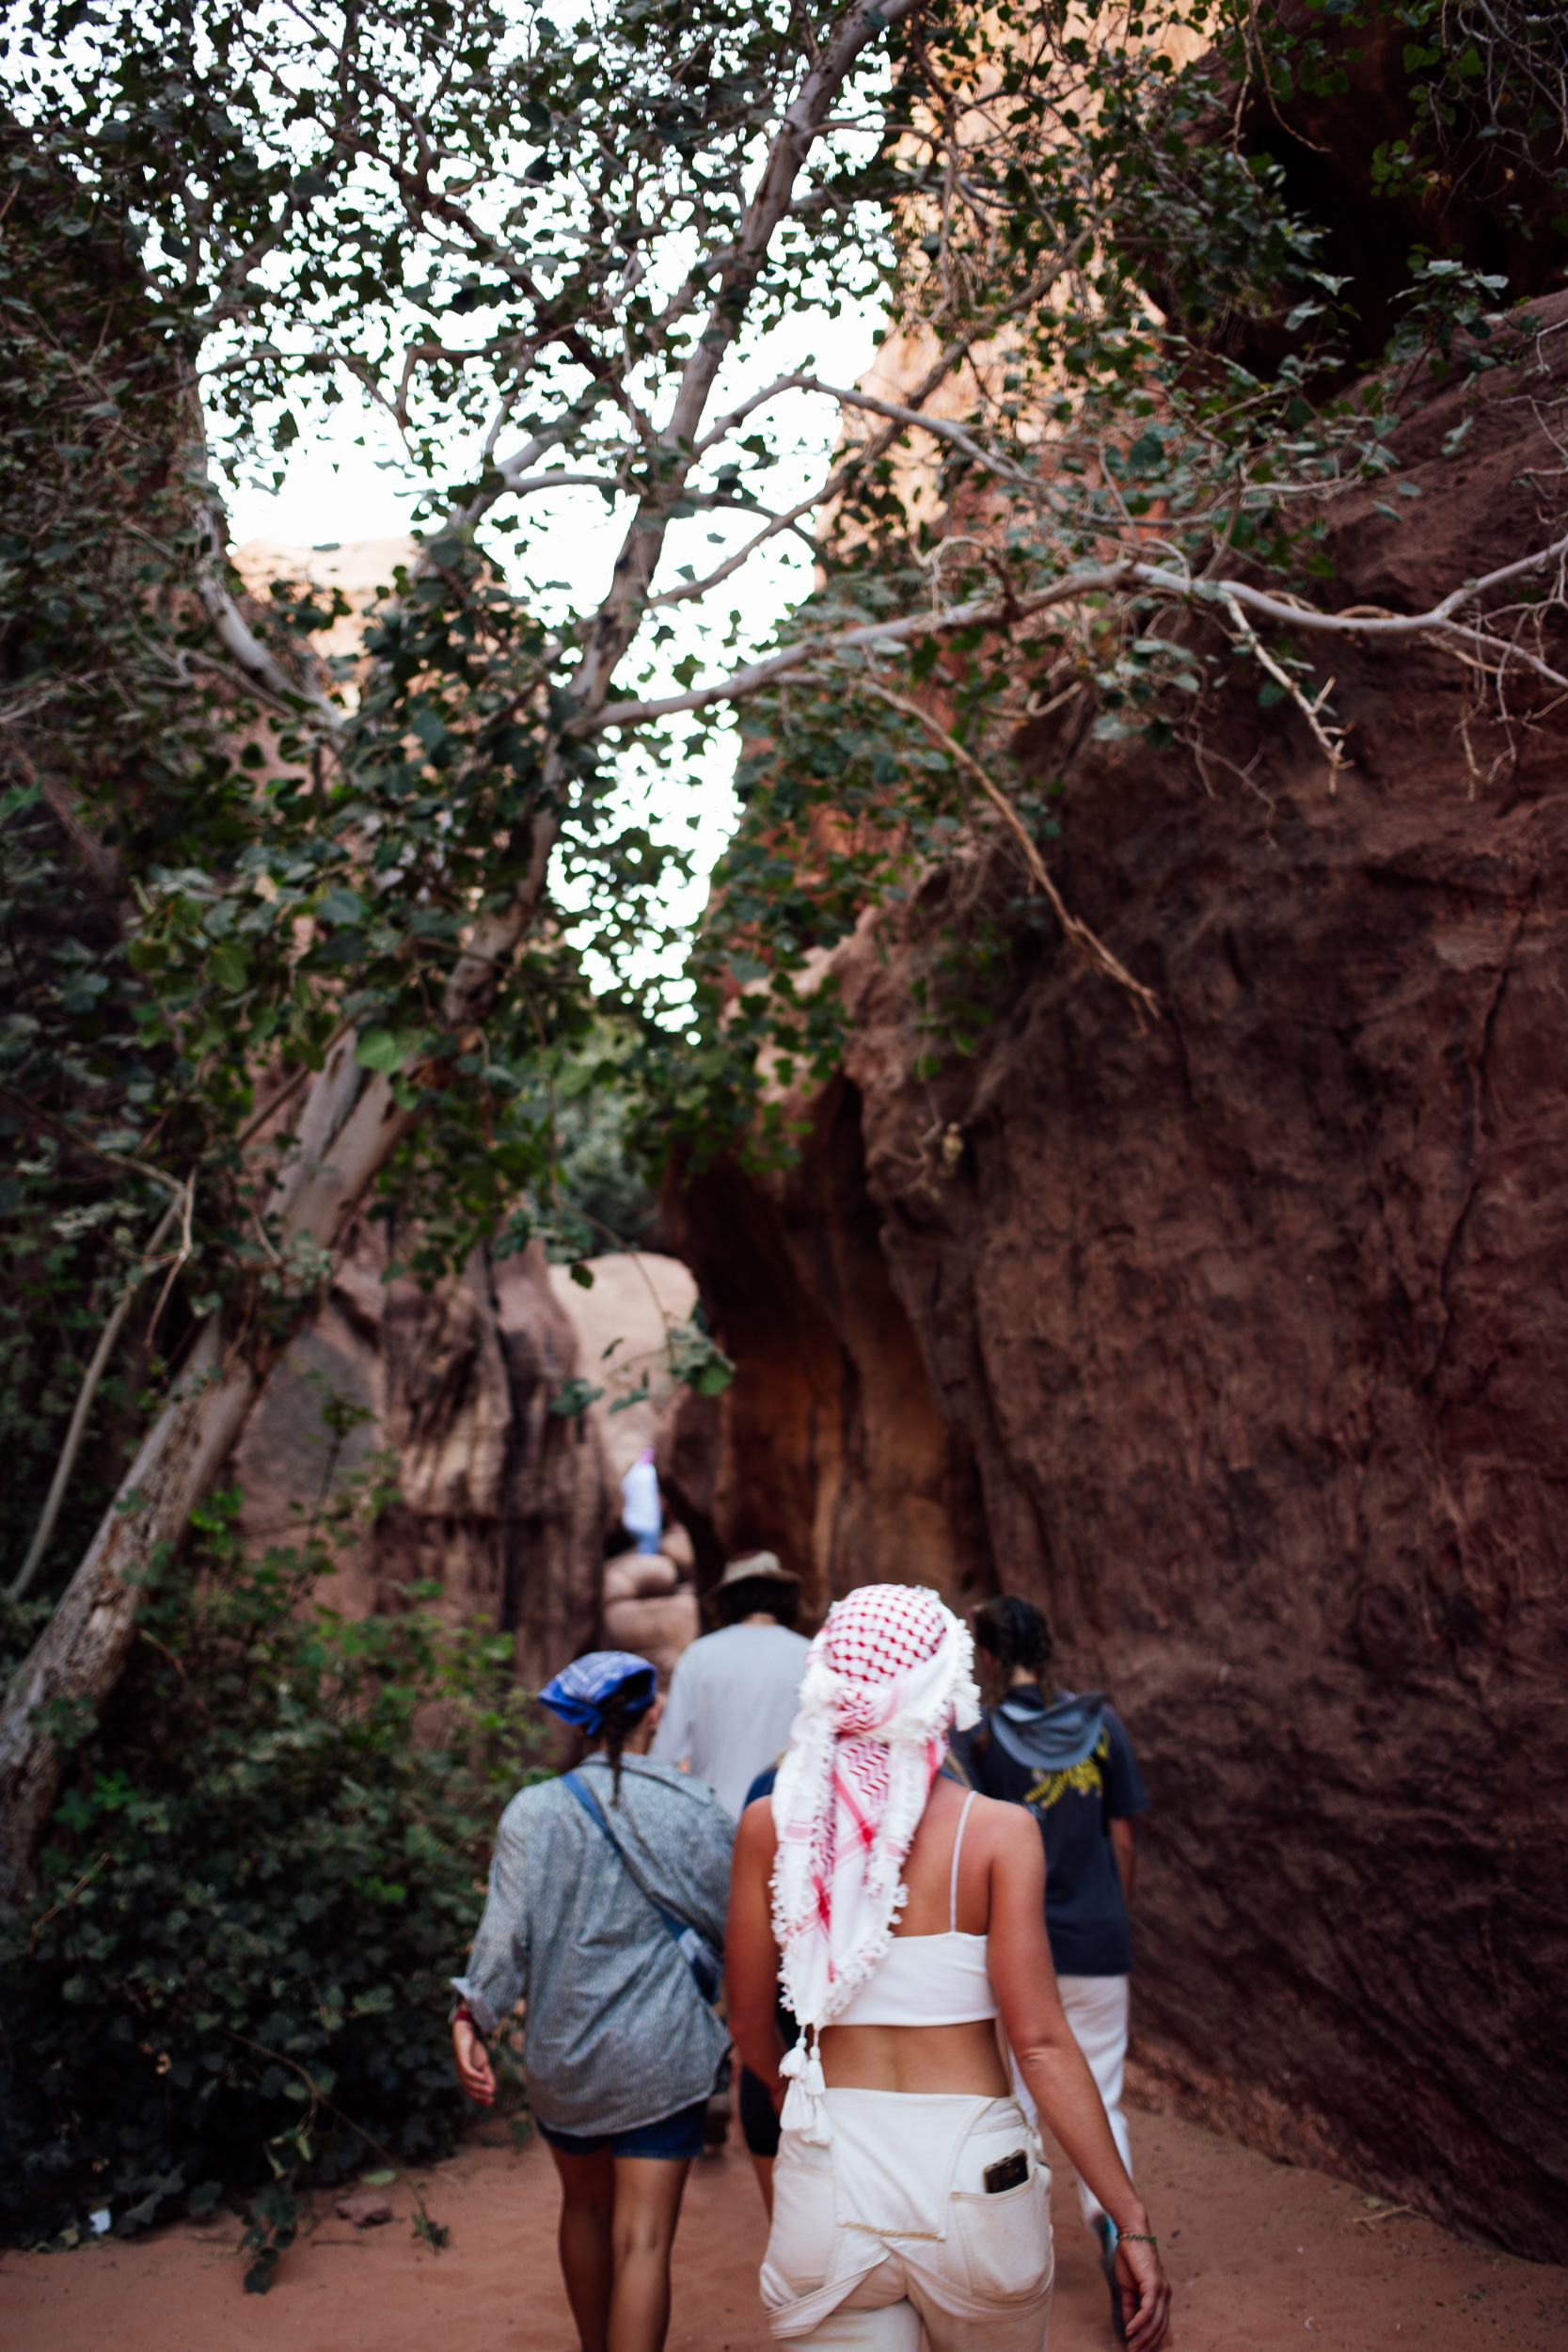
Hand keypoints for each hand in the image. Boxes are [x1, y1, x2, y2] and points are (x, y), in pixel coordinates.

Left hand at [453, 2016, 495, 2105]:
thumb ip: (487, 2075)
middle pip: (470, 2088)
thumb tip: (493, 2088)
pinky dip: (475, 2076)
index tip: (491, 2102)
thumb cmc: (473, 2049)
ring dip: (480, 2087)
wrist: (466, 2032)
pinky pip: (467, 2070)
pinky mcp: (461, 2059)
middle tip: (491, 2099)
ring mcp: (460, 2067)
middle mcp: (461, 2074)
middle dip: (480, 2095)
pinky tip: (483, 2078)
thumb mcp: (483, 2064)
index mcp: (466, 2077)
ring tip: (490, 2090)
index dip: (481, 2097)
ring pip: (468, 2081)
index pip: (472, 2091)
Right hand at [1116, 2233, 1170, 2348]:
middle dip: (1148, 2343)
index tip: (1139, 2349)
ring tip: (1132, 2347)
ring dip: (1143, 2337)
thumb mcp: (1128, 2287)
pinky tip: (1131, 2330)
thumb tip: (1130, 2326)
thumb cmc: (1130, 2257)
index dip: (1150, 2339)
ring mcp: (1161, 2290)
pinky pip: (1148, 2310)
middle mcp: (1165, 2294)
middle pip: (1160, 2327)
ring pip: (1155, 2322)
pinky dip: (1139, 2323)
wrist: (1131, 2234)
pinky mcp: (1153, 2284)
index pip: (1160, 2324)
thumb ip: (1131, 2306)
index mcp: (1161, 2295)